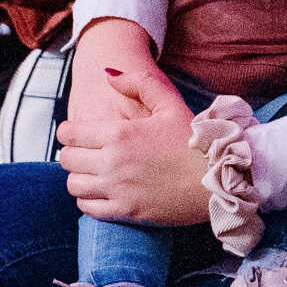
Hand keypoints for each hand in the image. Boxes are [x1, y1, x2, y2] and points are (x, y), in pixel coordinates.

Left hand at [56, 66, 208, 224]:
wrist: (219, 177)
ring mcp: (117, 190)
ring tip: (94, 172)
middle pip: (67, 159)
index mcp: (119, 133)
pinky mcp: (126, 212)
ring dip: (80, 176)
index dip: (69, 131)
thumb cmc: (195, 138)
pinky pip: (88, 208)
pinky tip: (103, 191)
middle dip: (73, 153)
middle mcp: (112, 162)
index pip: (68, 133)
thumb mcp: (169, 102)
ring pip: (74, 185)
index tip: (79, 132)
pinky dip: (89, 200)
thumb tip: (108, 74)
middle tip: (87, 151)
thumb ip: (138, 82)